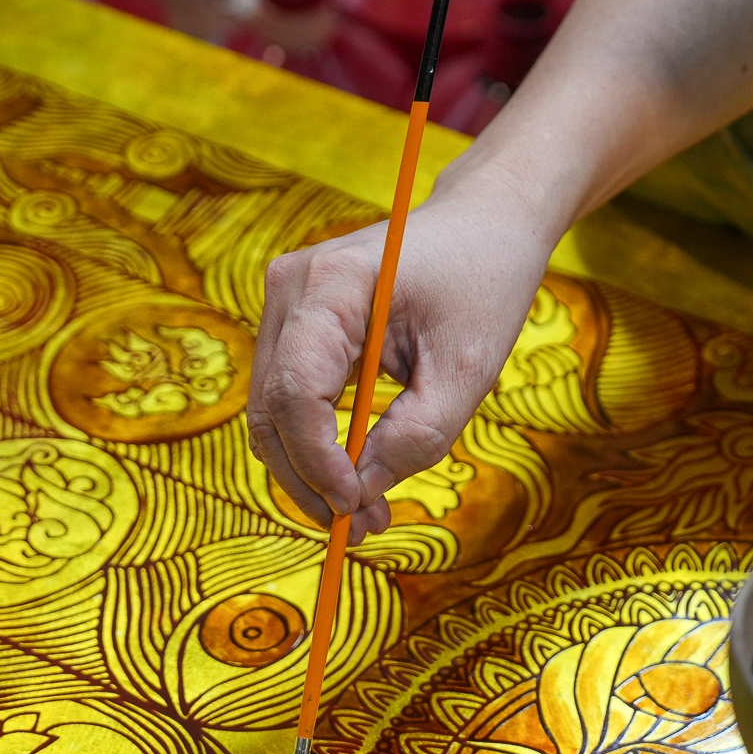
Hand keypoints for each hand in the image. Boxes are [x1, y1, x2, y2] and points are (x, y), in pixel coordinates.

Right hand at [247, 168, 556, 541]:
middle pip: (270, 409)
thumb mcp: (467, 368)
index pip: (295, 392)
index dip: (318, 462)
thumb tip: (361, 496)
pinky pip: (289, 399)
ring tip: (366, 513)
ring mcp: (285, 303)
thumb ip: (417, 436)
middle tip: (361, 529)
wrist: (482, 224)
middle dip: (309, 480)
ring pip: (271, 412)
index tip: (356, 508)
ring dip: (310, 472)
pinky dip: (316, 446)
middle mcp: (290, 288)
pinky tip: (356, 477)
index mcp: (330, 284)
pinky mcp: (295, 323)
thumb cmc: (483, 282)